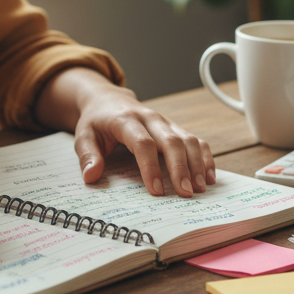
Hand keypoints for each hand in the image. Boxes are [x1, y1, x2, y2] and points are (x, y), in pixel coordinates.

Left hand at [35, 68, 215, 197]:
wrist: (107, 99)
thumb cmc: (96, 121)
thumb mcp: (84, 135)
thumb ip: (87, 155)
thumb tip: (91, 176)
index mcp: (126, 120)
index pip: (142, 143)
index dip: (151, 167)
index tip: (156, 190)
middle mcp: (150, 118)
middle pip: (171, 141)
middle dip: (181, 168)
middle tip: (186, 194)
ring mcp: (165, 122)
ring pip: (187, 139)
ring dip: (197, 164)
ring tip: (200, 189)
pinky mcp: (174, 127)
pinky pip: (195, 140)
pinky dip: (205, 157)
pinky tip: (209, 177)